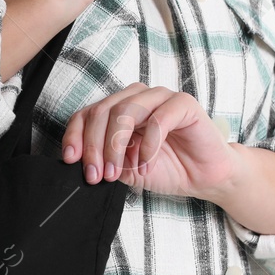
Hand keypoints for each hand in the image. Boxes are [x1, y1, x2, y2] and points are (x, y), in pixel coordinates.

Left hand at [61, 84, 235, 197]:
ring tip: (117, 171)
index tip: (71, 160)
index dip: (75, 135)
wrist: (203, 177)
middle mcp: (137, 98)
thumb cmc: (166, 168)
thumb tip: (78, 160)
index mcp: (119, 110)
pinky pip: (158, 119)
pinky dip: (148, 146)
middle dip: (94, 146)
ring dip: (116, 145)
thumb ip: (103, 160)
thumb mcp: (124, 170)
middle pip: (102, 111)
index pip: (87, 113)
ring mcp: (160, 97)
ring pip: (126, 110)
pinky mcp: (183, 104)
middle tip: (96, 175)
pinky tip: (147, 166)